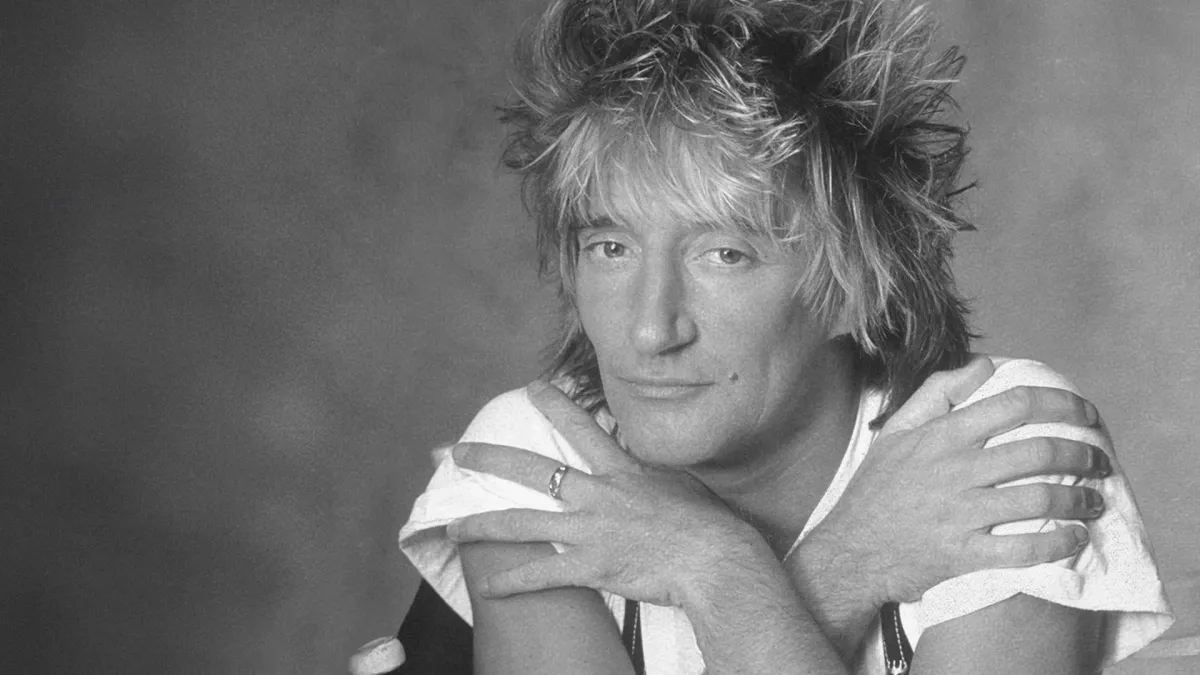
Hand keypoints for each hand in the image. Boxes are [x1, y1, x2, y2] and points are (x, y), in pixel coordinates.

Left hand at [447, 380, 762, 607]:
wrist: (714, 557)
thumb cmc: (707, 523)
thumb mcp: (678, 484)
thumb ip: (651, 476)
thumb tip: (646, 470)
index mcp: (620, 470)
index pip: (579, 426)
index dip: (552, 403)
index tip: (531, 387)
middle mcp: (597, 494)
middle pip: (532, 470)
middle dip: (489, 458)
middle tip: (458, 451)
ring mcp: (589, 530)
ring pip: (522, 523)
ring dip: (482, 524)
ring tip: (452, 525)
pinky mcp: (589, 566)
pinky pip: (540, 574)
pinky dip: (511, 581)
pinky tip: (488, 586)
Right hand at [797, 356, 1108, 610]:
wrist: (851, 549)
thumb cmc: (877, 488)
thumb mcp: (896, 430)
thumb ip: (938, 393)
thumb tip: (984, 365)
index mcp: (944, 435)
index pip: (1015, 404)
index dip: (1062, 405)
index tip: (1087, 415)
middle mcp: (956, 469)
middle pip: (1039, 451)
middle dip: (1082, 455)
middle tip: (1099, 462)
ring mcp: (961, 513)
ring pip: (1039, 499)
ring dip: (1079, 501)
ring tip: (1094, 502)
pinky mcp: (964, 553)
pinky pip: (1024, 549)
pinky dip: (1058, 544)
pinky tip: (1074, 538)